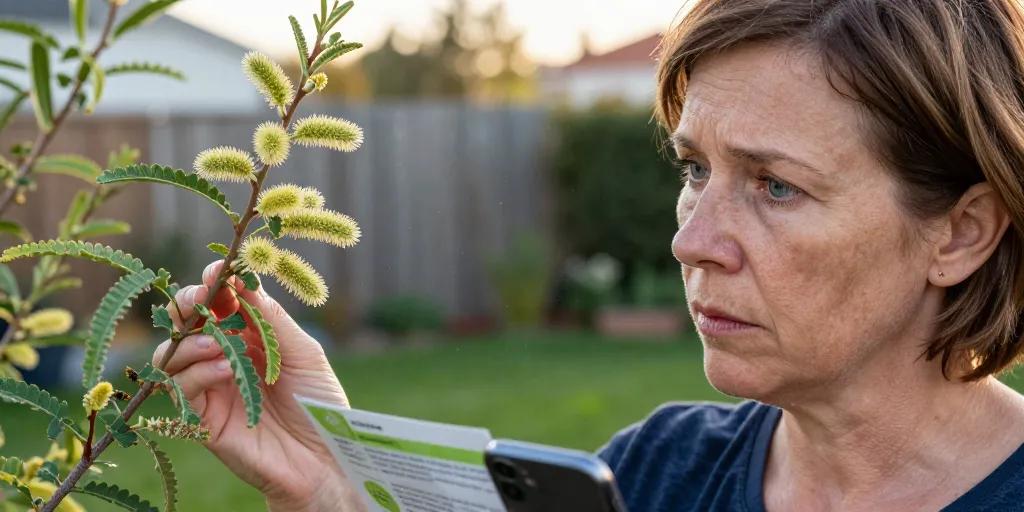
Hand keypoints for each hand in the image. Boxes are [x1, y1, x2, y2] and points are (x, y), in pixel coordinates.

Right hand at [153, 261, 365, 510]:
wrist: (324, 458)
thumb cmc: (319, 404)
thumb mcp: (303, 352)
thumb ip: (272, 318)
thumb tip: (245, 280)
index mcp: (249, 337)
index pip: (218, 302)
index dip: (213, 282)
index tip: (217, 270)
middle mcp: (223, 358)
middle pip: (184, 323)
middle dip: (187, 304)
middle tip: (202, 298)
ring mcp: (210, 388)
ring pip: (170, 354)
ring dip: (189, 340)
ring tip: (218, 342)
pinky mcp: (202, 419)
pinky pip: (182, 388)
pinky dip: (199, 372)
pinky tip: (227, 369)